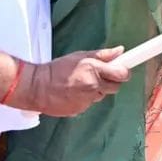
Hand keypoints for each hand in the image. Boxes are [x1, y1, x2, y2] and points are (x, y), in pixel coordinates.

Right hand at [12, 46, 130, 116]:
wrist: (37, 87)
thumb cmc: (57, 69)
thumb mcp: (80, 56)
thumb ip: (102, 55)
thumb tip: (120, 51)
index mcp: (94, 70)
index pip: (122, 73)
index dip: (124, 72)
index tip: (124, 69)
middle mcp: (93, 85)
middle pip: (116, 86)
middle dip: (111, 81)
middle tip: (101, 76)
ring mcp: (87, 99)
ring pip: (102, 95)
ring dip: (97, 90)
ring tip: (81, 84)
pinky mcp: (80, 109)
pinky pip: (90, 103)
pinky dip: (86, 98)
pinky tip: (74, 93)